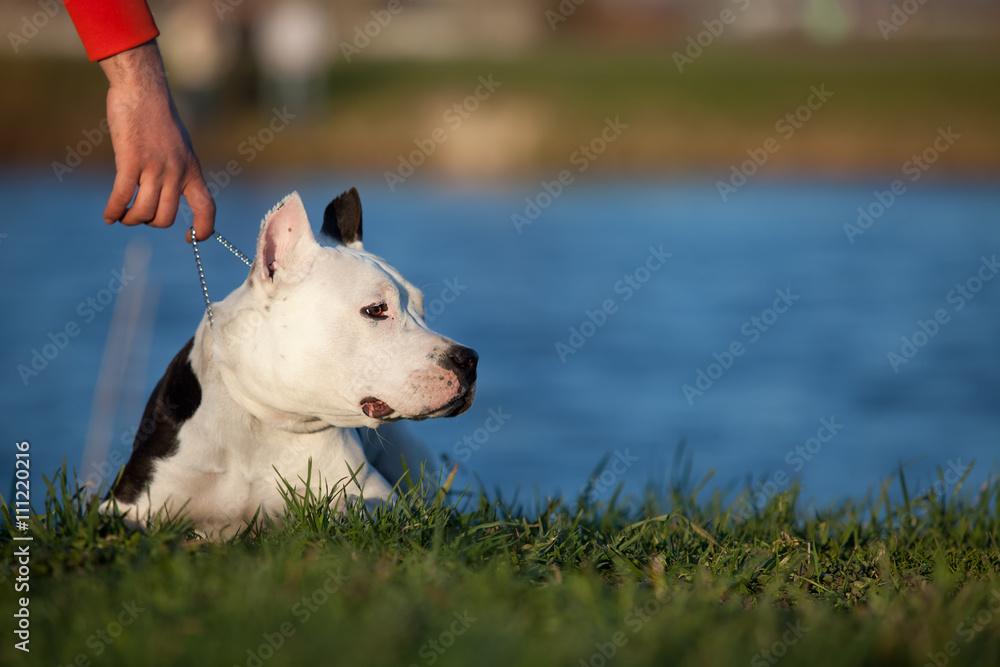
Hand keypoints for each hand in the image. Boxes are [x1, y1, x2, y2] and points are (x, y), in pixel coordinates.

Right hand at [99, 40, 214, 241]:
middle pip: (166, 217)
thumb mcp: (178, 147)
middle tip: (139, 216)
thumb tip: (168, 194)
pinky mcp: (131, 160)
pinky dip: (114, 211)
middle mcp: (177, 172)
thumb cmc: (157, 118)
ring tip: (122, 217)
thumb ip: (177, 171)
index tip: (189, 237)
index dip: (203, 229)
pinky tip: (108, 216)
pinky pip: (123, 196)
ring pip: (144, 211)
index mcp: (192, 170)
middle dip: (150, 222)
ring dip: (131, 219)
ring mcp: (155, 167)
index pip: (207, 209)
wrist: (143, 91)